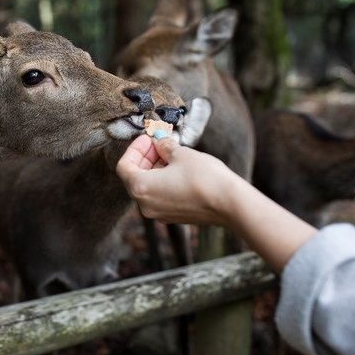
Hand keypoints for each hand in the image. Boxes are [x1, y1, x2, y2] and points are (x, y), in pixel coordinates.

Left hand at [116, 134, 241, 225]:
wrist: (230, 204)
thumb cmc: (204, 178)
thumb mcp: (181, 154)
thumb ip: (164, 146)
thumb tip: (159, 141)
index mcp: (140, 188)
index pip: (124, 166)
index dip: (134, 149)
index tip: (147, 138)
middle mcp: (145, 205)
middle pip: (133, 177)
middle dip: (145, 157)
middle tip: (158, 143)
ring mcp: (158, 213)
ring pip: (147, 187)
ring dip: (154, 168)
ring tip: (170, 153)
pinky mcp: (172, 216)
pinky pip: (158, 196)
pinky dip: (162, 181)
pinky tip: (177, 169)